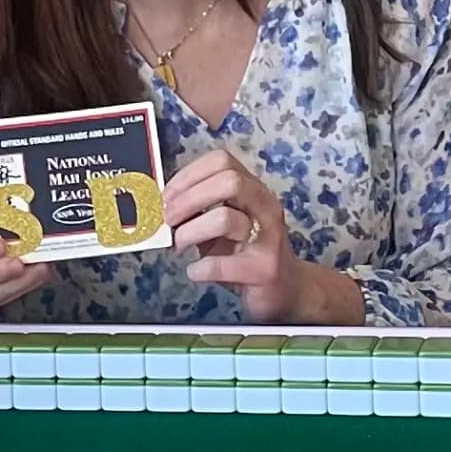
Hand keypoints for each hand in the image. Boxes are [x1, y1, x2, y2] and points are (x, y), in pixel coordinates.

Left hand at [161, 151, 348, 323]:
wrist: (288, 290)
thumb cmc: (247, 254)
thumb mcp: (224, 224)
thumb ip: (200, 210)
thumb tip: (162, 205)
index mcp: (253, 190)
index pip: (222, 161)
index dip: (189, 175)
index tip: (167, 196)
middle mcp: (265, 207)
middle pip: (229, 181)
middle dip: (188, 199)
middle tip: (168, 220)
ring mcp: (269, 238)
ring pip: (225, 218)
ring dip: (190, 232)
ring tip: (179, 246)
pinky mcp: (265, 269)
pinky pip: (224, 264)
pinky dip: (200, 268)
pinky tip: (195, 272)